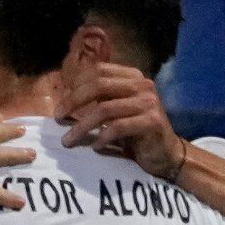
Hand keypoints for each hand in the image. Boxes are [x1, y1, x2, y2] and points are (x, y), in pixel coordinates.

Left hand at [56, 54, 183, 177]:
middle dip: (73, 101)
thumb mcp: (117, 110)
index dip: (76, 85)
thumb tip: (66, 100)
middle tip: (58, 118)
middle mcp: (142, 85)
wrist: (166, 153)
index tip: (62, 105)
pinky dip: (102, 137)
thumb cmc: (136, 133)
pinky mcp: (152, 122)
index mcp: (132, 77)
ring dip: (81, 126)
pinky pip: (118, 127)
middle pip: (99, 85)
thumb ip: (100, 99)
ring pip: (105, 109)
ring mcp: (148, 102)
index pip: (98, 71)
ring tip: (68, 140)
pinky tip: (95, 146)